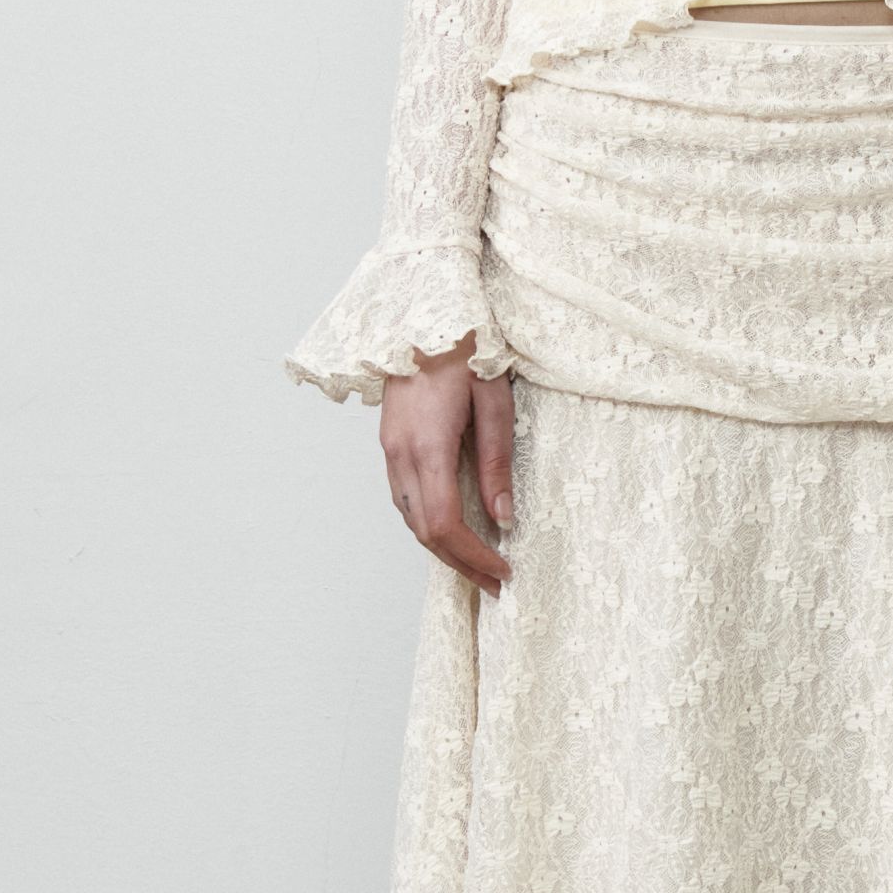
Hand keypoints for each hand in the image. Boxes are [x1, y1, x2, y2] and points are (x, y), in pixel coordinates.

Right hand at [379, 334, 514, 592]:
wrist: (423, 309)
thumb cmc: (465, 347)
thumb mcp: (495, 403)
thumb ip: (496, 463)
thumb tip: (503, 517)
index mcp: (427, 445)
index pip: (445, 524)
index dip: (473, 556)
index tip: (503, 571)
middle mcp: (400, 453)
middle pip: (424, 531)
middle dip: (461, 563)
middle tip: (495, 583)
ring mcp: (389, 448)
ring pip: (411, 518)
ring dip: (443, 547)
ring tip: (478, 563)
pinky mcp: (389, 442)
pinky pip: (405, 498)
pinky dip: (429, 522)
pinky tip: (454, 529)